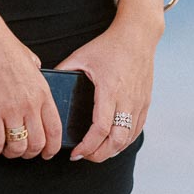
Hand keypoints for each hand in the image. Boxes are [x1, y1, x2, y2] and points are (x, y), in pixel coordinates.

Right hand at [0, 33, 62, 159]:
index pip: (55, 129)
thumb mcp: (31, 60)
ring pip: (18, 146)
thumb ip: (37, 72)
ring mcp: (12, 110)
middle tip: (22, 153)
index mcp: (43, 93)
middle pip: (37, 143)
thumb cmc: (6, 47)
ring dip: (12, 153)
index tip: (47, 154)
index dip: (52, 147)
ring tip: (5, 150)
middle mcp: (31, 105)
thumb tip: (37, 70)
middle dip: (31, 154)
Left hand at [54, 12, 161, 162]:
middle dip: (99, 155)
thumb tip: (48, 86)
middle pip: (116, 141)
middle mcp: (127, 100)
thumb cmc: (108, 45)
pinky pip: (137, 130)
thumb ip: (64, 70)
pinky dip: (125, 141)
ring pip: (128, 139)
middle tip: (85, 157)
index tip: (76, 153)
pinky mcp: (145, 102)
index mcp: (110, 90)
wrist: (138, 36)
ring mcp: (139, 102)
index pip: (100, 129)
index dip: (87, 146)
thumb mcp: (81, 55)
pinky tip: (113, 142)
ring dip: (112, 151)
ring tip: (96, 152)